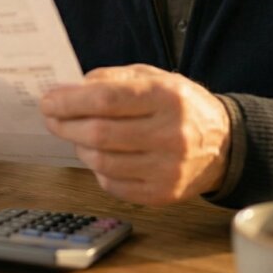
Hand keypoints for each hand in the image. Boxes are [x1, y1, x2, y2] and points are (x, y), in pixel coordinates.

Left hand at [40, 65, 230, 205]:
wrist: (224, 144)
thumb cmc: (181, 107)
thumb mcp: (154, 78)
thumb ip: (113, 79)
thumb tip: (70, 88)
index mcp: (167, 97)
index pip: (107, 99)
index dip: (70, 101)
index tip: (49, 100)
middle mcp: (171, 134)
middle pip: (100, 133)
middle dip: (65, 124)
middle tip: (52, 118)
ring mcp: (168, 168)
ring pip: (102, 161)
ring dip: (79, 147)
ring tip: (78, 135)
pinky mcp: (162, 194)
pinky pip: (112, 185)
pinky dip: (97, 170)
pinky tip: (100, 155)